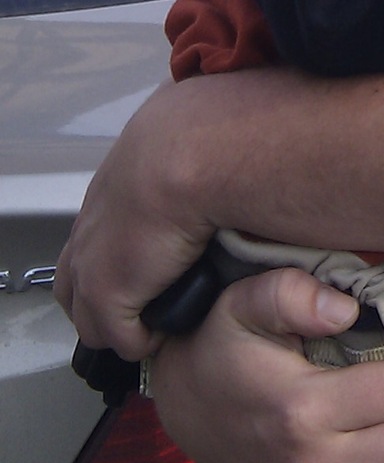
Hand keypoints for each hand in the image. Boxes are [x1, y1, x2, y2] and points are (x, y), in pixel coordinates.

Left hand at [56, 77, 233, 357]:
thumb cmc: (208, 128)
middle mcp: (94, 219)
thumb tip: (228, 127)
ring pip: (86, 312)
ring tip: (159, 322)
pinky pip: (119, 336)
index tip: (155, 260)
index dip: (123, 249)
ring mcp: (93, 258)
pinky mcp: (108, 293)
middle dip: (107, 293)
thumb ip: (197, 135)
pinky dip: (141, 340)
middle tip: (148, 302)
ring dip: (121, 322)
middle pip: (77, 273)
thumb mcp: (195, 121)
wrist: (195, 151)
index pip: (100, 226)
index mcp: (115, 180)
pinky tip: (168, 332)